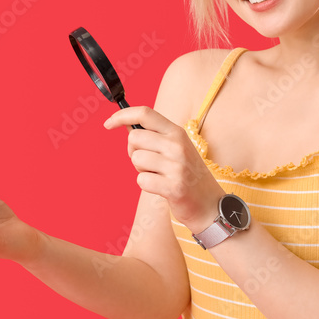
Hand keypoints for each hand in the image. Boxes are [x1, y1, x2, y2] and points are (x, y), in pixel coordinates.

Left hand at [103, 106, 221, 231]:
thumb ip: (154, 136)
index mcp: (177, 132)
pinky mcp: (174, 187)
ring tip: (159, 175)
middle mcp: (178, 145)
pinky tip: (161, 187)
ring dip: (141, 170)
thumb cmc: (188, 175)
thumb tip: (126, 123)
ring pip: (136, 159)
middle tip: (148, 162)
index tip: (108, 123)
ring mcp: (177, 166)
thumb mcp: (176, 148)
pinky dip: (146, 184)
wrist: (210, 204)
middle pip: (135, 137)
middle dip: (133, 151)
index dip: (122, 115)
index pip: (145, 113)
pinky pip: (142, 180)